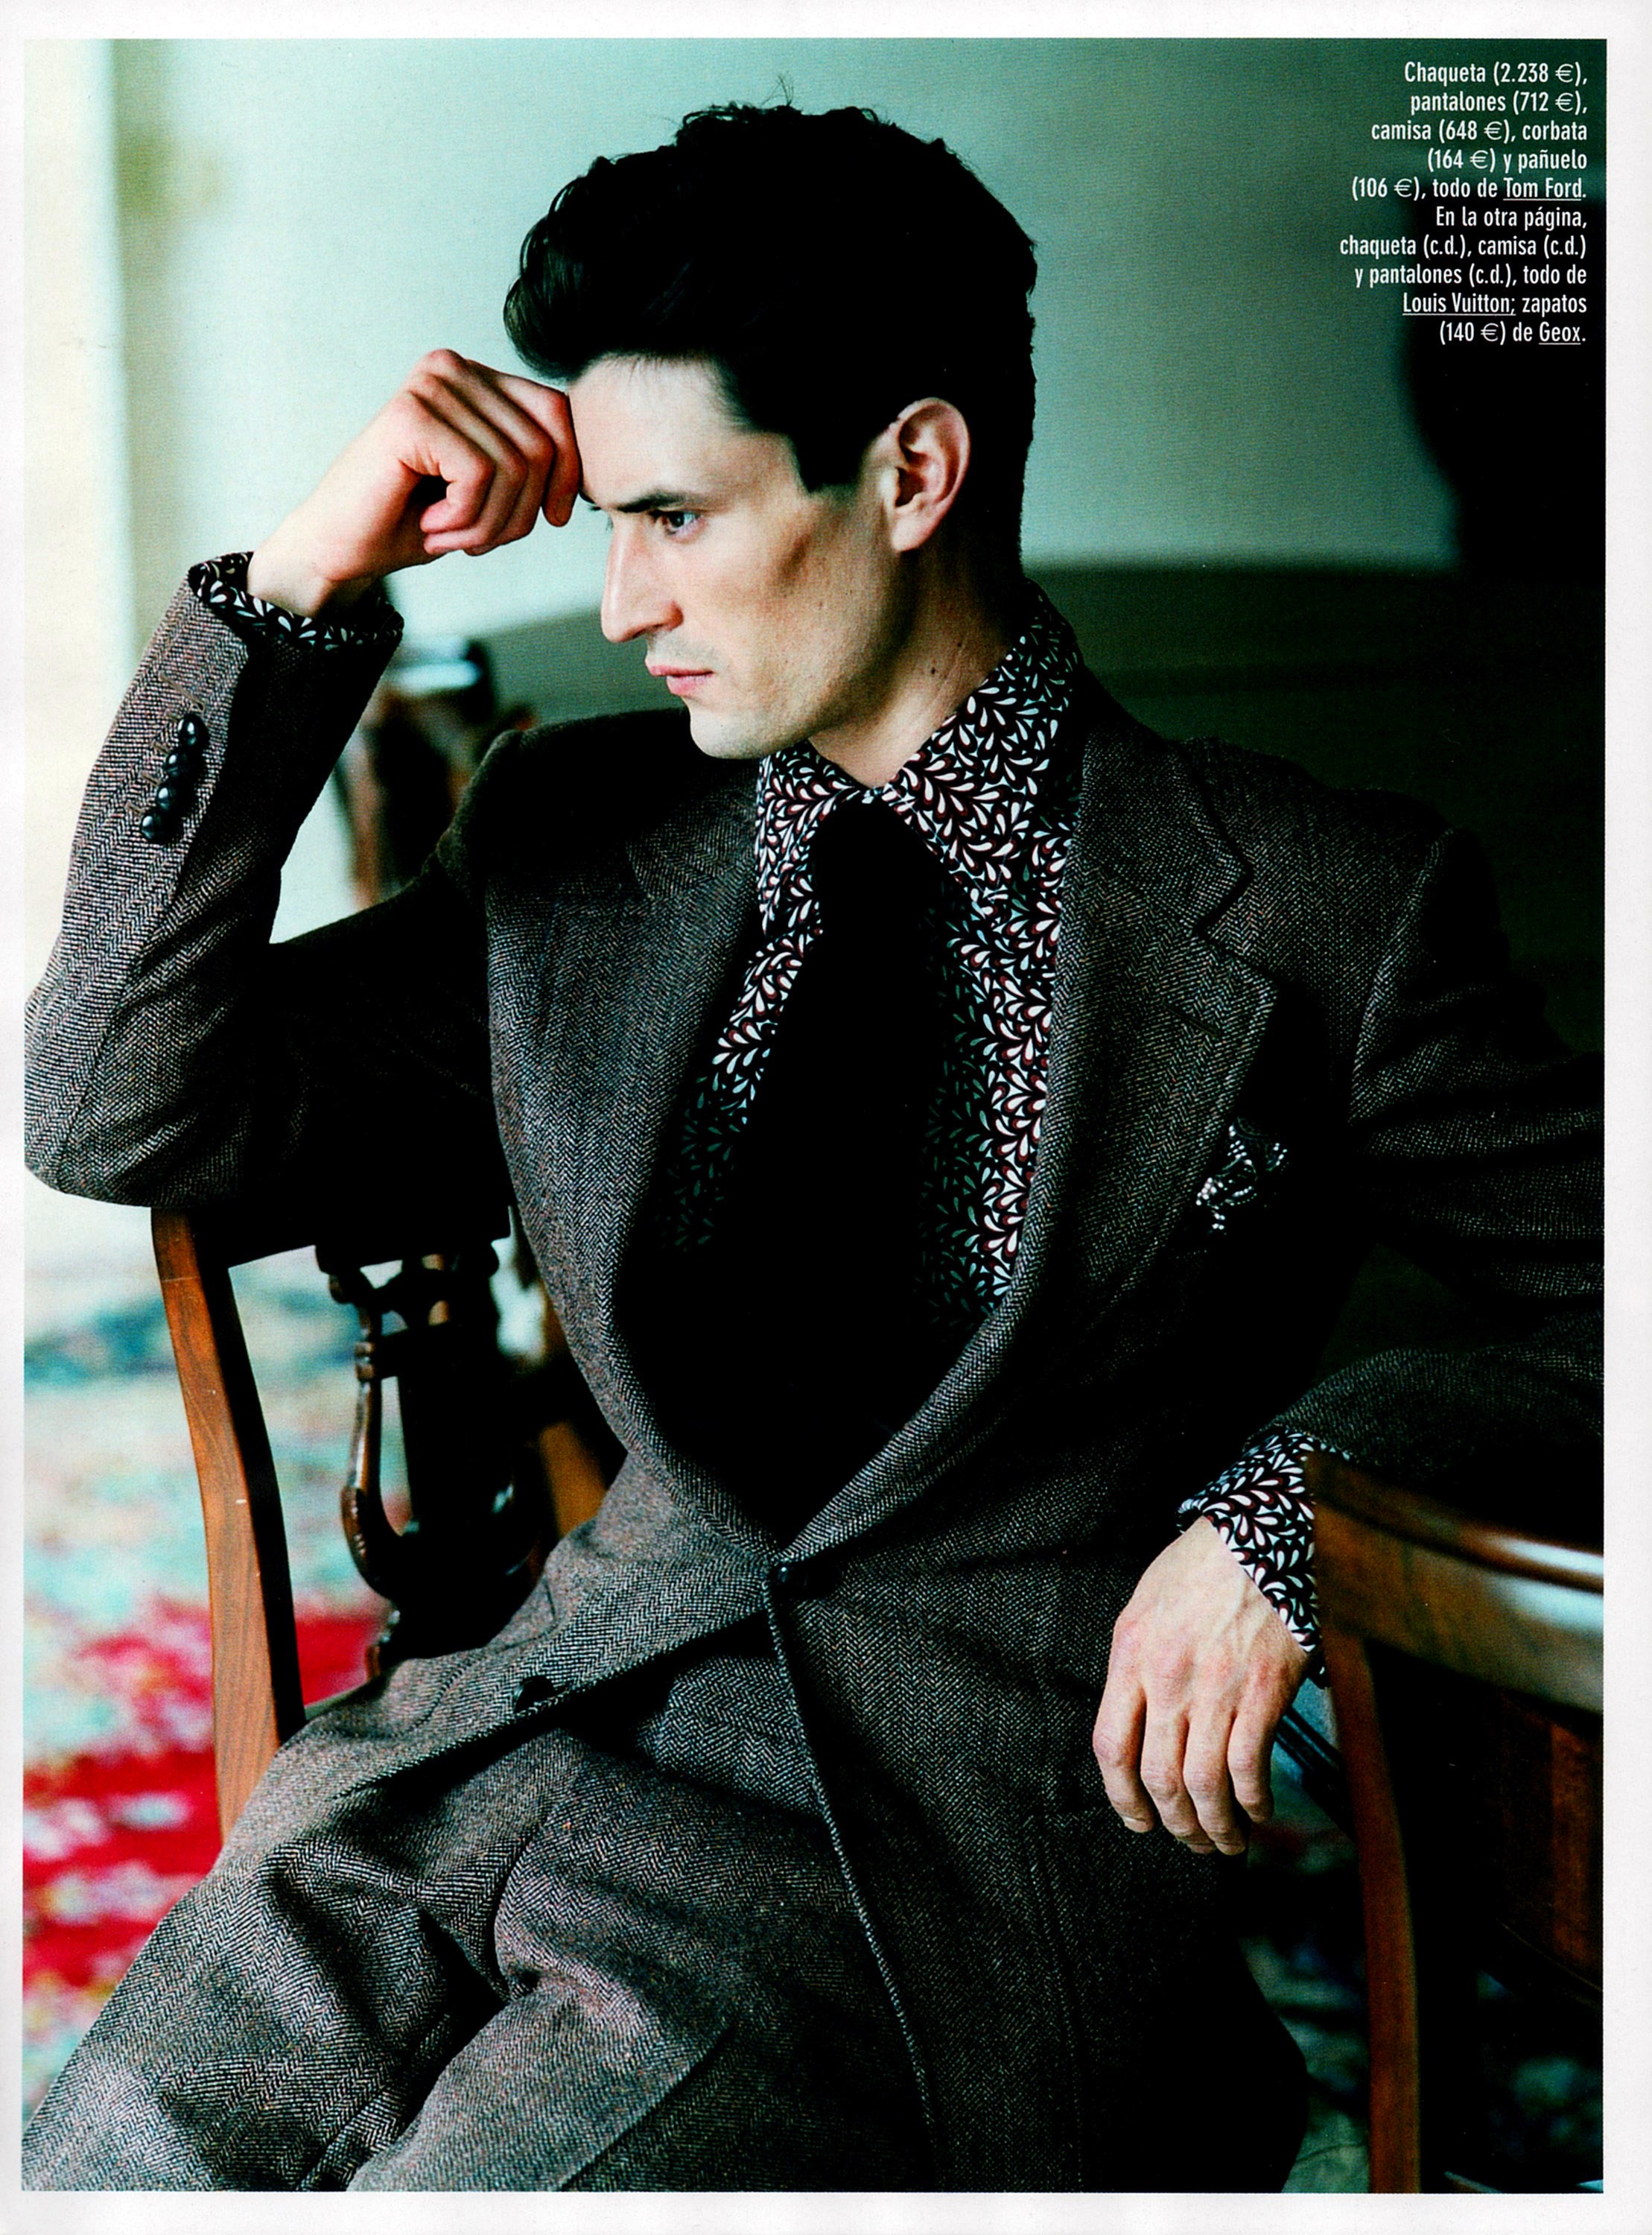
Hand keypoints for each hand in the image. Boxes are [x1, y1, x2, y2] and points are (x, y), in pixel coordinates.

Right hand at [247, 351, 580, 616]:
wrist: (344, 549)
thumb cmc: (417, 521)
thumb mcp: (494, 490)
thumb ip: (535, 462)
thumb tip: (590, 468)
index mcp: (477, 378)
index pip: (560, 412)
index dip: (568, 474)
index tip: (551, 518)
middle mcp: (453, 368)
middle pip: (542, 445)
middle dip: (521, 512)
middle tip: (478, 538)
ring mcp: (430, 386)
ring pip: (515, 466)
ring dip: (489, 524)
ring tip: (449, 534)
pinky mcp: (411, 415)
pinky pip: (479, 475)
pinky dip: (464, 520)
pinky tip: (431, 525)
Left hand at [1092, 1515, 1307, 1856]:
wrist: (1260, 1537)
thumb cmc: (1201, 1568)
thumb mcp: (1144, 1607)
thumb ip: (1135, 1665)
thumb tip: (1138, 1724)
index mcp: (1130, 1655)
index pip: (1111, 1747)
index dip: (1122, 1797)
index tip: (1136, 1819)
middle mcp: (1167, 1678)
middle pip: (1159, 1778)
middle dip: (1173, 1823)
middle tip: (1188, 1839)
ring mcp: (1216, 1688)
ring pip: (1204, 1785)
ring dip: (1215, 1827)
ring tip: (1224, 1842)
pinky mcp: (1262, 1693)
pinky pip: (1249, 1767)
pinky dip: (1252, 1801)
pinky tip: (1256, 1810)